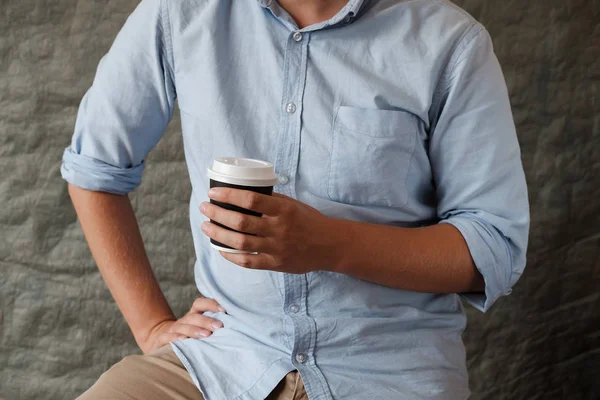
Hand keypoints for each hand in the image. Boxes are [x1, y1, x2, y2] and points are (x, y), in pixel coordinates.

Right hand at [140, 297, 225, 353]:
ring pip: (183, 326)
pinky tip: (184, 340)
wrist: (160, 339)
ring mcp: (173, 329)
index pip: (200, 304)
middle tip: (219, 326)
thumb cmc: (189, 337)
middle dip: (207, 320)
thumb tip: (236, 326)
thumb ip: (213, 327)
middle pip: (194, 316)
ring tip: (207, 335)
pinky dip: (176, 338)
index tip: (224, 309)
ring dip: (195, 330)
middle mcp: (184, 320)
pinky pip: (168, 337)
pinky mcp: (162, 339)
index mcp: (193, 315)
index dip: (211, 304)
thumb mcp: (200, 330)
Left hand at [199, 188, 343, 273]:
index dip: (228, 196)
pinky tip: (220, 249)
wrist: (329, 245)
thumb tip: (245, 194)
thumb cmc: (309, 221)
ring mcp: (277, 248)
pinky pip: (248, 262)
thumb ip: (272, 201)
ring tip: (206, 227)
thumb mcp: (293, 205)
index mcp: (283, 210)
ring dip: (218, 234)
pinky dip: (231, 256)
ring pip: (240, 242)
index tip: (214, 193)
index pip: (250, 200)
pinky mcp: (276, 264)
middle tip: (205, 208)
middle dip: (217, 214)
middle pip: (240, 222)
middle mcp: (279, 229)